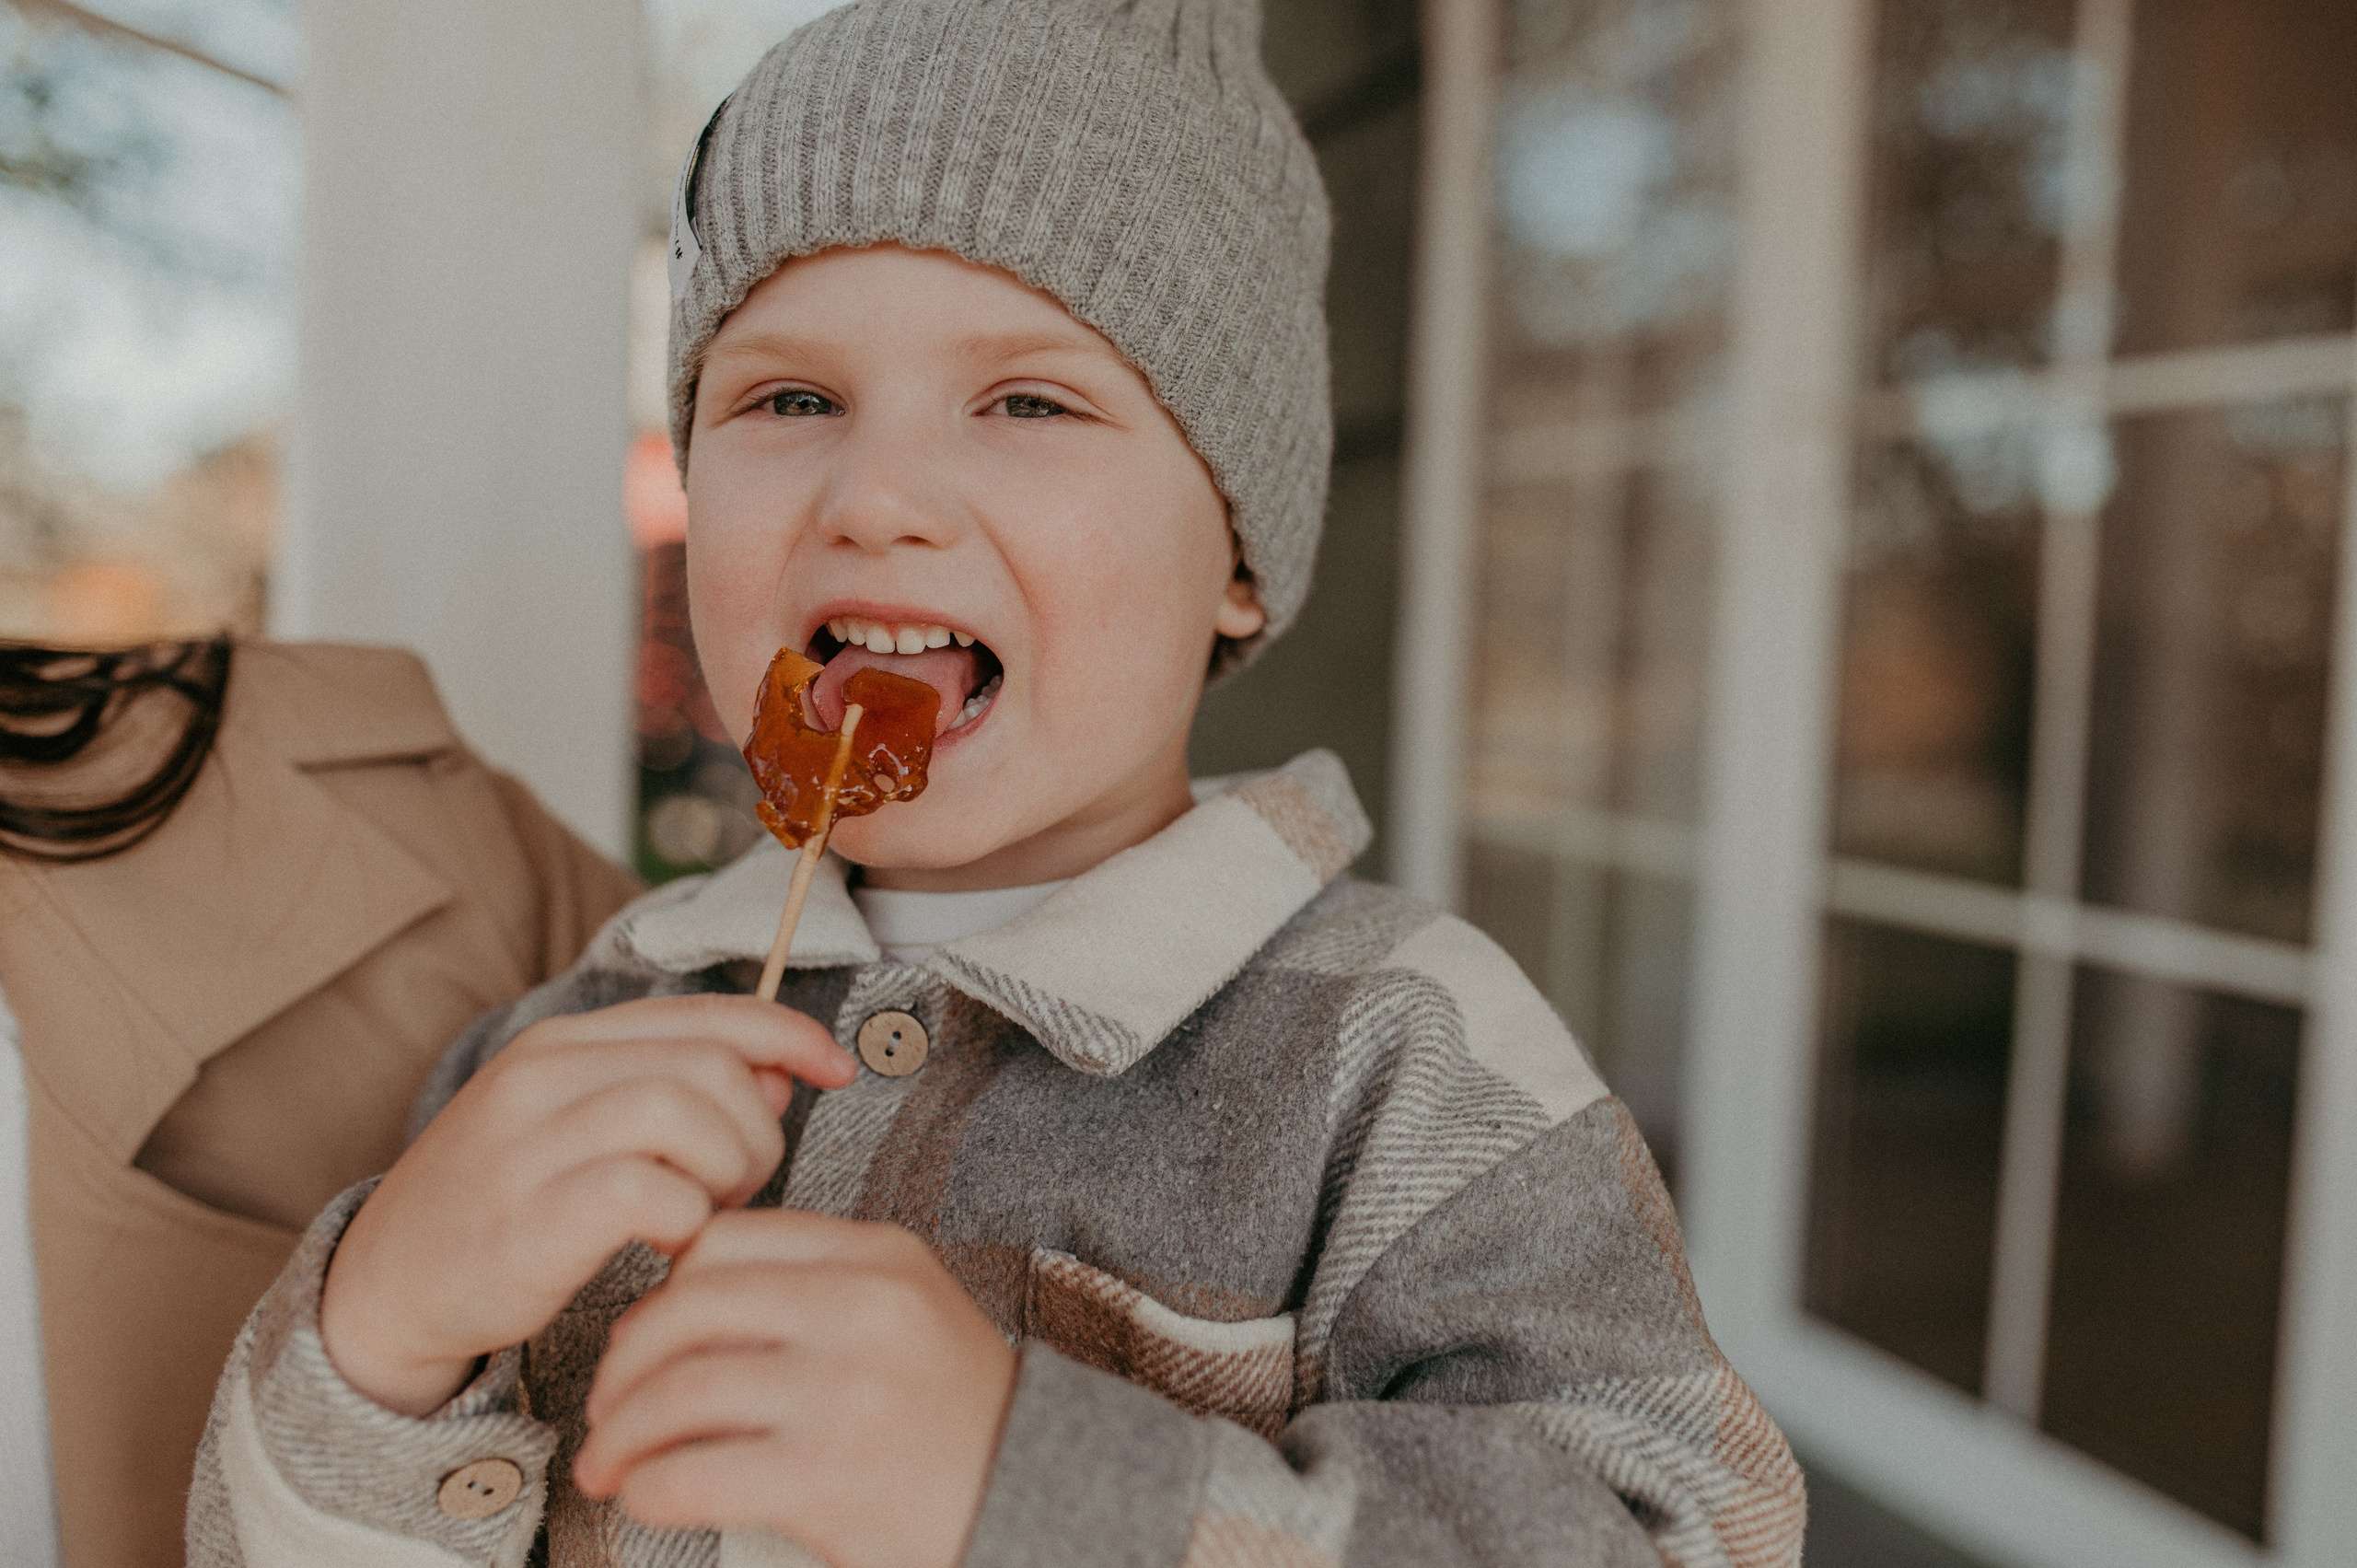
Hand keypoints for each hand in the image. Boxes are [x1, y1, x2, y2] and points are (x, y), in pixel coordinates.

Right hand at [320, 996, 858, 1415]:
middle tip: (735, 1184)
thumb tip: (778, 1069)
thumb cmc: (506, 1206)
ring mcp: (534, 1143)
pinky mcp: (533, 1217)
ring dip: (728, 1172)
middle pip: (713, 1064)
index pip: (706, 1013)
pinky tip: (667, 1246)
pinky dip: (687, 1222)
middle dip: (755, 1128)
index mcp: (564, 1043)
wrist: (388, 1287)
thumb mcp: (582, 1126)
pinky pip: (655, 1194)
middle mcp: (546, 1075)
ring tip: (704, 1212)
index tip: (835, 1067)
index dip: (788, 1034)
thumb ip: (676, 1090)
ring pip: (689, 1114)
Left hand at [573, 1209, 1020, 1567]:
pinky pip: (692, 1473)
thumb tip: (678, 1297)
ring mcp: (845, 1391)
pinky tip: (648, 1498)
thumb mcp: (907, 1311)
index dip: (663, 1286)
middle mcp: (862, 1310)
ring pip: (677, 1391)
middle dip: (622, 1362)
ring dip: (619, 1434)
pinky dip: (648, 1489)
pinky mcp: (827, 1477)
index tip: (645, 1332)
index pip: (727, 1240)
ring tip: (607, 1463)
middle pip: (687, 1306)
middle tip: (607, 1404)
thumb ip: (816, 1286)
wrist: (1034, 1492)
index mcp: (879, 1257)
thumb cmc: (957, 1414)